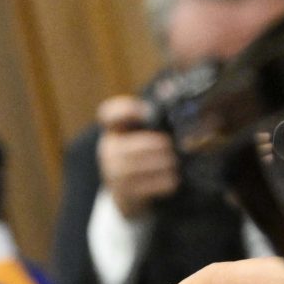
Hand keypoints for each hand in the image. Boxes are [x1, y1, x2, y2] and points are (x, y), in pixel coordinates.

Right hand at [97, 96, 180, 219]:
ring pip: (143, 166)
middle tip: (173, 148)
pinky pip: (149, 186)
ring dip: (165, 164)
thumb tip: (170, 89)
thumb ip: (153, 115)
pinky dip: (166, 181)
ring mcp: (114, 174)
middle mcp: (109, 151)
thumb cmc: (142, 156)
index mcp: (113, 130)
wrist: (128, 194)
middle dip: (160, 147)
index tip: (146, 112)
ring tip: (175, 163)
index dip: (127, 110)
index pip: (110, 114)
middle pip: (137, 146)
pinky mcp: (124, 193)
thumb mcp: (142, 135)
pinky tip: (174, 179)